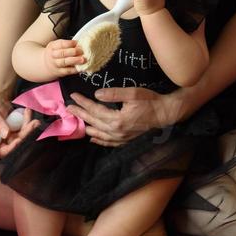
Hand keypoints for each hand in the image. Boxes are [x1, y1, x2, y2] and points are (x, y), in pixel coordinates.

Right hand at [0, 96, 39, 157]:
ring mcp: (11, 136)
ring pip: (22, 135)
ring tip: (34, 120)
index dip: (11, 148)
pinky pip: (24, 127)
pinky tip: (27, 112)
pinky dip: (27, 120)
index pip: (3, 150)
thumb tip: (5, 133)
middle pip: (16, 142)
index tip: (18, 140)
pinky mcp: (17, 130)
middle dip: (25, 134)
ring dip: (29, 128)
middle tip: (32, 125)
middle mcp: (2, 142)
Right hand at [42, 38, 85, 76]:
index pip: (61, 44)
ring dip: (75, 60)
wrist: (45, 64)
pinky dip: (74, 69)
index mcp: (53, 46)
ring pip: (64, 62)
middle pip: (62, 53)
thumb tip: (79, 44)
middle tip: (81, 51)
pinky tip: (80, 67)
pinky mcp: (59, 72)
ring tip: (82, 59)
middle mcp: (53, 55)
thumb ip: (66, 44)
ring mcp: (56, 64)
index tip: (77, 43)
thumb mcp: (57, 45)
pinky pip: (67, 71)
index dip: (69, 43)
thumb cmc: (55, 53)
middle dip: (73, 52)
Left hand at [66, 86, 181, 146]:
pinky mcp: (126, 141)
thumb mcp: (133, 93)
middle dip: (80, 114)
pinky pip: (108, 142)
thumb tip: (96, 94)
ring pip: (98, 134)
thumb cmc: (151, 101)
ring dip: (87, 126)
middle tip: (68, 108)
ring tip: (77, 120)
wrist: (166, 115)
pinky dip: (98, 140)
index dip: (83, 103)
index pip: (94, 110)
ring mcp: (121, 138)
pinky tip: (92, 138)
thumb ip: (114, 94)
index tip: (73, 97)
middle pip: (93, 122)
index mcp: (117, 120)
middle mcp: (117, 132)